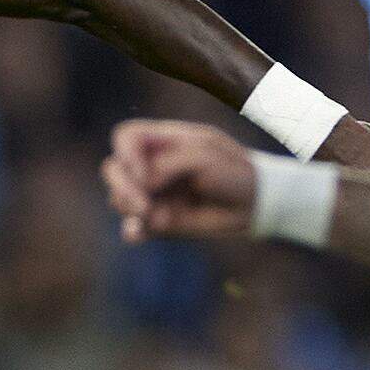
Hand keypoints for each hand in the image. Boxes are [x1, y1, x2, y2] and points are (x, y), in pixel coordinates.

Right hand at [100, 119, 259, 243]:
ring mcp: (155, 193)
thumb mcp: (202, 157)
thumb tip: (140, 184)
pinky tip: (138, 233)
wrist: (255, 204)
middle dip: (122, 186)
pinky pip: (133, 226)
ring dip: (130, 207)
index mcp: (164, 141)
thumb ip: (166, 166)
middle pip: (114, 168)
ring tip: (155, 215)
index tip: (145, 174)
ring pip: (119, 198)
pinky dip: (131, 230)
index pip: (125, 137)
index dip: (126, 153)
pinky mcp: (160, 220)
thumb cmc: (234, 172)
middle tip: (144, 205)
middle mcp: (154, 166)